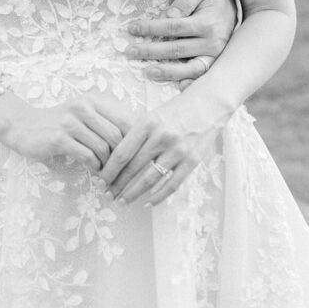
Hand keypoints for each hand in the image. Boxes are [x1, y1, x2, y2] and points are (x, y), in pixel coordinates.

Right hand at [0, 94, 133, 172]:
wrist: (25, 127)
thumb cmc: (61, 125)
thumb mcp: (86, 116)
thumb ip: (108, 122)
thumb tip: (140, 140)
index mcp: (93, 100)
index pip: (125, 120)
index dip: (134, 141)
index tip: (135, 157)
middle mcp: (82, 107)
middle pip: (116, 136)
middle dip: (121, 157)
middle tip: (121, 170)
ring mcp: (70, 122)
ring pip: (103, 148)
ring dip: (107, 165)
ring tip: (106, 171)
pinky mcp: (59, 138)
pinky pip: (87, 156)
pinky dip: (94, 167)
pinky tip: (93, 169)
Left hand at [100, 92, 225, 205]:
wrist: (209, 104)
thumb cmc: (176, 110)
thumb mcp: (152, 114)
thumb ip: (136, 133)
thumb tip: (113, 157)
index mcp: (147, 122)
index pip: (122, 152)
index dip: (109, 170)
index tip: (99, 181)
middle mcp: (161, 136)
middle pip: (133, 167)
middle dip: (117, 185)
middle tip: (106, 195)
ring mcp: (178, 149)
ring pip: (150, 179)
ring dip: (133, 193)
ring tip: (122, 202)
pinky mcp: (192, 160)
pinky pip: (172, 184)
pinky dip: (158, 197)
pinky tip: (147, 203)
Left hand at [125, 0, 236, 85]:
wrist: (234, 13)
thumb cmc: (211, 2)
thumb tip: (169, 14)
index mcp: (206, 23)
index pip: (173, 27)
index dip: (152, 28)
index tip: (133, 28)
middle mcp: (211, 43)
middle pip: (176, 49)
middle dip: (151, 51)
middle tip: (130, 52)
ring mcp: (214, 57)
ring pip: (189, 68)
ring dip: (167, 72)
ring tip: (147, 72)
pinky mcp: (214, 66)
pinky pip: (202, 78)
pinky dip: (191, 84)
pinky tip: (177, 87)